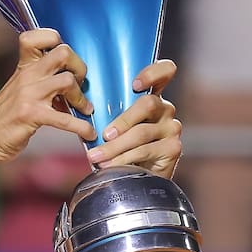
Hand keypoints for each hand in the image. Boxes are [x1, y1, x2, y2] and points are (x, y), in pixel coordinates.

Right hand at [0, 29, 96, 163]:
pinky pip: (65, 118)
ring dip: (81, 98)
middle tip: (81, 84)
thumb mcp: (18, 90)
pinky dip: (82, 127)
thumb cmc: (3, 117)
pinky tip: (87, 133)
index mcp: (23, 67)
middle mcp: (26, 76)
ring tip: (84, 109)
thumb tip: (70, 79)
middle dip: (80, 68)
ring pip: (68, 81)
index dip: (55, 40)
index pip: (36, 37)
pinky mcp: (31, 115)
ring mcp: (28, 95)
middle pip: (63, 53)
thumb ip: (39, 80)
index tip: (65, 60)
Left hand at [85, 60, 182, 179]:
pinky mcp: (173, 148)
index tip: (134, 84)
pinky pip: (144, 150)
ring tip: (96, 157)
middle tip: (103, 135)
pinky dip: (122, 159)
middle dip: (121, 121)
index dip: (152, 73)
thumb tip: (78, 109)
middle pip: (147, 104)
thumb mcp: (113, 125)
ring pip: (141, 132)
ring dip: (115, 146)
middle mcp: (166, 108)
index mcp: (152, 96)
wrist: (138, 179)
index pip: (164, 72)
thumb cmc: (121, 147)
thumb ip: (106, 113)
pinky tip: (109, 165)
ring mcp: (172, 128)